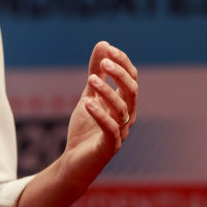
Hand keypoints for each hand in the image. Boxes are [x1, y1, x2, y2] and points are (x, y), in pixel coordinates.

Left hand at [14, 40, 138, 206]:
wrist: (74, 163)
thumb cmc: (86, 129)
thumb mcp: (89, 95)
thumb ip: (96, 72)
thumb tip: (103, 43)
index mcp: (125, 104)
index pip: (132, 79)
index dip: (122, 63)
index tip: (108, 49)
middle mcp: (127, 117)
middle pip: (132, 91)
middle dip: (119, 74)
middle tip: (103, 62)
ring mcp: (120, 133)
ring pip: (122, 109)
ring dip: (107, 92)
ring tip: (90, 80)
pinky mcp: (108, 147)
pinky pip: (110, 129)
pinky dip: (100, 115)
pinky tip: (87, 103)